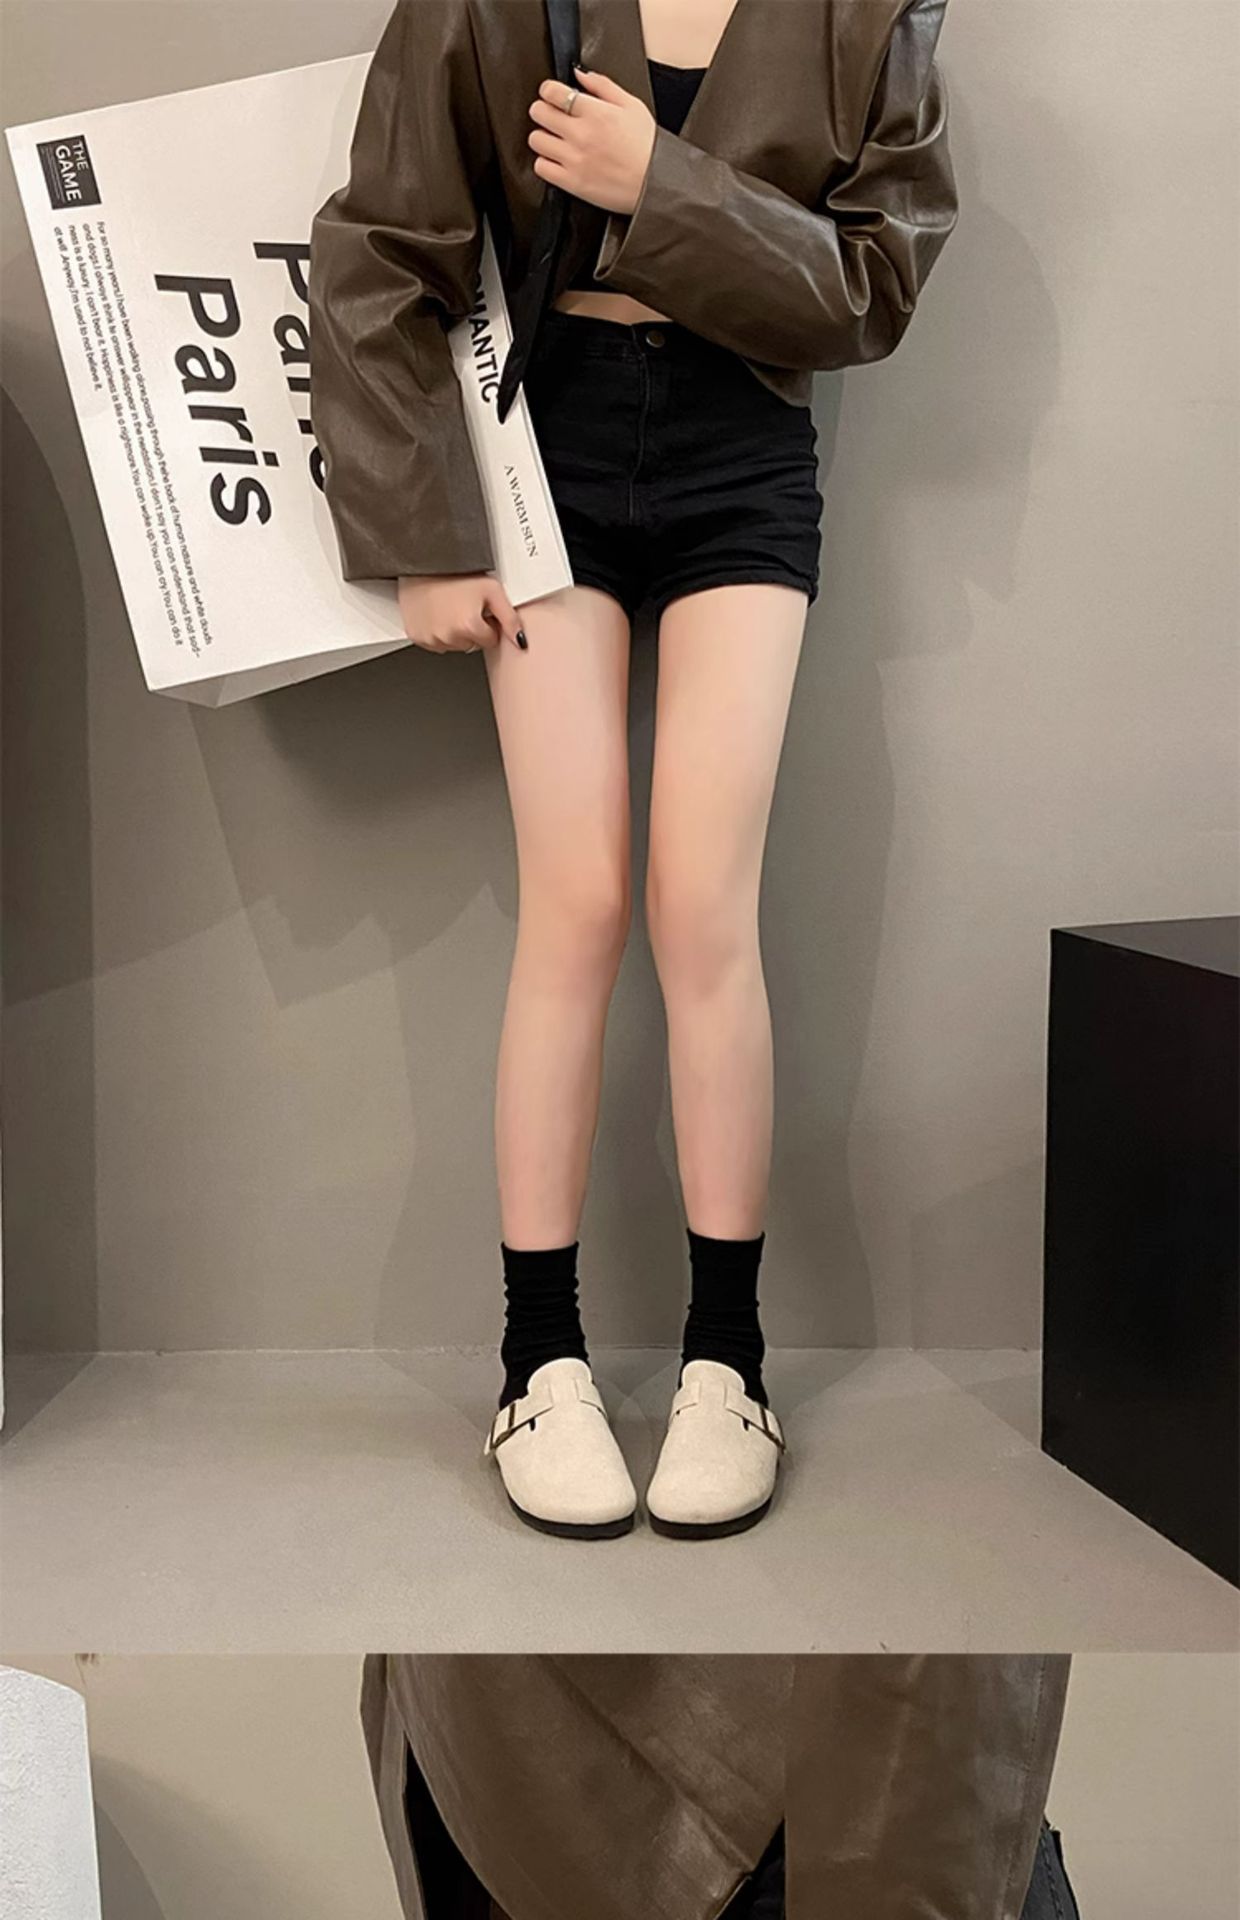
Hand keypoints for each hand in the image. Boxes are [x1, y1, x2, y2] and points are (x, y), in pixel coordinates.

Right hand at [397, 574, 526, 653]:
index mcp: (468, 626)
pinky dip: (436, 631)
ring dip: (453, 631)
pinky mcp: (416, 636)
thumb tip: (520, 642)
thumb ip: (510, 618)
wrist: (423, 562)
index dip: (488, 623)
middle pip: (471, 644)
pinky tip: (437, 613)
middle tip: (464, 606)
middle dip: (471, 628)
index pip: (490, 640)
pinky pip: (433, 642)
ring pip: (452, 645)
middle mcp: (448, 636)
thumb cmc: (455, 572)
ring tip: (450, 607)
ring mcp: (430, 638)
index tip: (480, 609)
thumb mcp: (491, 590)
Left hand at [528, 66, 655, 215]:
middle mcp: (581, 134)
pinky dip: (545, 163)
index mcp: (595, 112)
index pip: (553, 92)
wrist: (656, 184)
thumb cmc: (648, 148)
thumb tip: (580, 74)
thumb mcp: (632, 106)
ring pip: (536, 140)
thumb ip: (603, 85)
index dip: (548, 90)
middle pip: (539, 113)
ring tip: (554, 139)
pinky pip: (541, 168)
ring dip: (542, 137)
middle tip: (551, 115)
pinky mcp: (572, 182)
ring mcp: (574, 159)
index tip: (551, 94)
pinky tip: (557, 160)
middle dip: (542, 110)